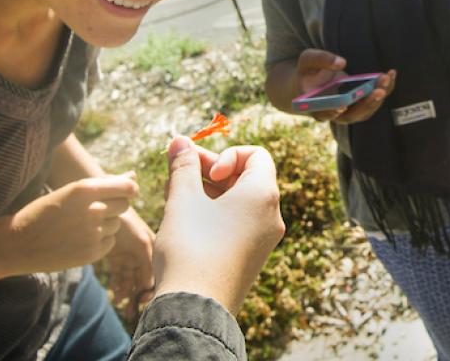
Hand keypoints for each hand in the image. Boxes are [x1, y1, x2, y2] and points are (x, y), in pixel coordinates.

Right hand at [0, 174, 138, 276]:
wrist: (18, 243)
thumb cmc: (44, 211)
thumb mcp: (70, 192)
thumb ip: (105, 184)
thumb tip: (134, 176)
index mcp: (84, 189)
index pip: (127, 187)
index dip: (129, 189)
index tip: (126, 191)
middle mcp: (92, 210)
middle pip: (124, 206)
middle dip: (114, 206)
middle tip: (93, 209)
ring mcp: (93, 233)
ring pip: (116, 225)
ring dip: (106, 224)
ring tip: (81, 225)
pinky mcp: (91, 253)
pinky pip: (109, 242)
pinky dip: (101, 240)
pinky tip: (80, 238)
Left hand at [100, 205, 154, 320]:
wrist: (104, 206)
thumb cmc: (127, 222)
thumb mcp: (141, 242)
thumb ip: (148, 264)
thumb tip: (150, 287)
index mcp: (153, 248)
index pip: (155, 273)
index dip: (151, 288)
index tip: (143, 300)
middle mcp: (143, 253)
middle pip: (142, 279)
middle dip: (137, 296)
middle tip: (130, 312)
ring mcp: (128, 255)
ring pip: (129, 280)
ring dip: (125, 292)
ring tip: (117, 300)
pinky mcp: (115, 256)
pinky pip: (118, 275)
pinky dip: (116, 284)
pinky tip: (113, 292)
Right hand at [152, 136, 284, 314]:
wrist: (194, 308)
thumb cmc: (191, 247)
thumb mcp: (183, 199)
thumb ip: (183, 165)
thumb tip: (179, 140)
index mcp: (264, 195)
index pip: (256, 155)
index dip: (225, 154)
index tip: (203, 172)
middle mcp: (272, 216)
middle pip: (247, 178)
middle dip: (211, 171)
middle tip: (180, 174)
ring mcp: (264, 240)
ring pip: (240, 203)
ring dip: (210, 193)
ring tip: (177, 197)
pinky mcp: (251, 259)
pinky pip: (239, 225)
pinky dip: (216, 215)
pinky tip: (187, 221)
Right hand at [293, 49, 395, 124]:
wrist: (312, 81)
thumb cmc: (307, 72)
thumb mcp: (306, 60)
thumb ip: (320, 59)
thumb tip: (341, 62)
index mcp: (316, 106)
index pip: (324, 114)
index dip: (332, 111)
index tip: (342, 106)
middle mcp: (334, 113)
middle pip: (351, 115)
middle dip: (366, 104)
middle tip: (378, 91)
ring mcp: (349, 110)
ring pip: (366, 110)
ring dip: (378, 96)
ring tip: (386, 78)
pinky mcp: (360, 103)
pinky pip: (374, 99)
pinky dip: (384, 89)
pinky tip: (390, 74)